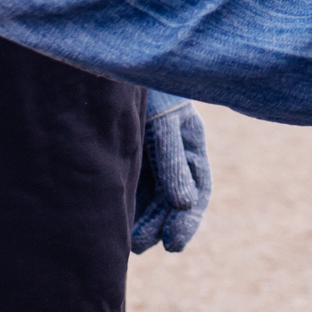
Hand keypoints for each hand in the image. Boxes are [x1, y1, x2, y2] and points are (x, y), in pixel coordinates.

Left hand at [131, 96, 209, 253]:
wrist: (113, 65)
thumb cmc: (148, 91)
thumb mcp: (164, 125)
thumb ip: (173, 163)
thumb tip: (186, 204)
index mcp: (191, 142)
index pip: (198, 189)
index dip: (188, 221)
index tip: (174, 245)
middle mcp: (174, 153)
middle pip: (175, 200)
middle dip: (161, 225)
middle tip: (144, 245)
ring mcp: (150, 154)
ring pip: (152, 198)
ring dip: (144, 221)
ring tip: (129, 243)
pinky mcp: (127, 155)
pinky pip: (133, 188)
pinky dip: (129, 207)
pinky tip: (117, 222)